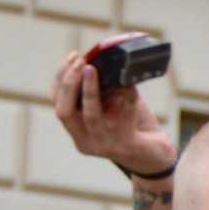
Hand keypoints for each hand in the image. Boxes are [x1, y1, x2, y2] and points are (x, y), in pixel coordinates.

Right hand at [50, 35, 176, 177]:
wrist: (150, 152)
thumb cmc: (126, 122)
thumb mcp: (106, 105)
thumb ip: (98, 87)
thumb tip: (97, 57)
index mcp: (76, 129)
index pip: (57, 102)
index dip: (60, 79)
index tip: (72, 57)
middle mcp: (84, 140)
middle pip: (64, 111)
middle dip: (69, 83)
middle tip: (80, 61)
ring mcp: (103, 144)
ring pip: (90, 115)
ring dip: (89, 88)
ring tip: (92, 68)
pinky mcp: (124, 144)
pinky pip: (122, 116)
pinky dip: (124, 97)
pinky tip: (127, 85)